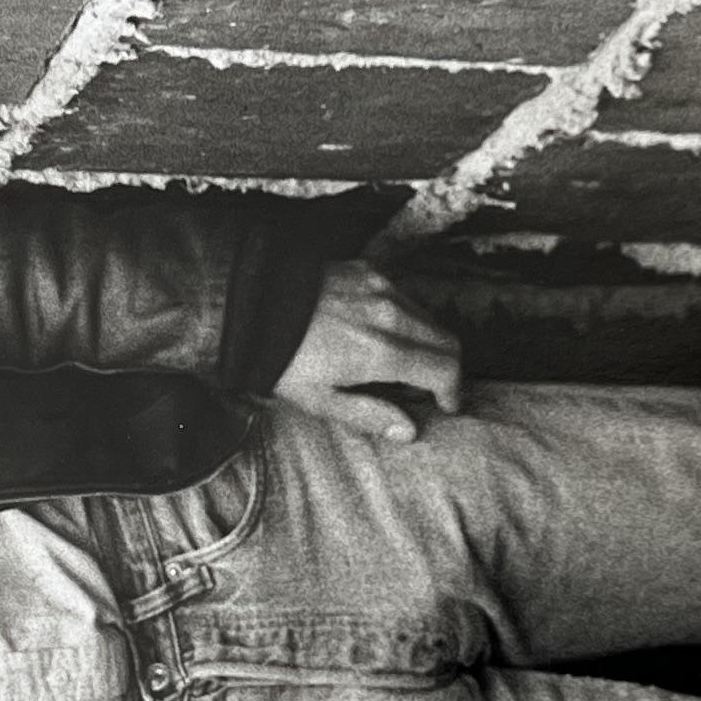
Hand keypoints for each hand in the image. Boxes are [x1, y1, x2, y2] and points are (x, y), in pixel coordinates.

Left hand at [272, 260, 466, 442]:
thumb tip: (409, 431)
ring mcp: (381, 287)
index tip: (446, 405)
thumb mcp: (320, 400)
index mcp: (381, 352)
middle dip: (447, 367)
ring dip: (426, 342)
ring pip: (428, 317)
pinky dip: (405, 318)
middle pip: (447, 340)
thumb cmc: (280, 359)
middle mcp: (390, 314)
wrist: (247, 305)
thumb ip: (369, 415)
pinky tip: (378, 332)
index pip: (446, 369)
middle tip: (428, 388)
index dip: (453, 391)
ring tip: (399, 363)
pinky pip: (404, 296)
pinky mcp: (368, 269)